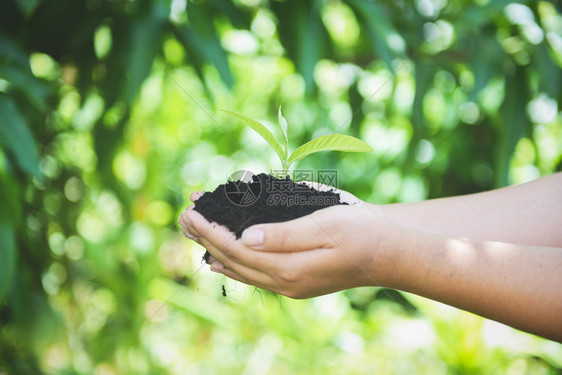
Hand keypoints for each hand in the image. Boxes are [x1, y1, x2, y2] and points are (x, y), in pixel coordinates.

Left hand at [178, 187, 392, 298]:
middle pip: (234, 261)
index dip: (211, 230)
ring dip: (216, 251)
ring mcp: (291, 286)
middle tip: (182, 218)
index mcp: (289, 268)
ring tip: (194, 235)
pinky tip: (222, 261)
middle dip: (206, 238)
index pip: (237, 249)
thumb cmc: (361, 230)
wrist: (389, 251)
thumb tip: (245, 238)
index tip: (190, 213)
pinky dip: (234, 265)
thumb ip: (284, 234)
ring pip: (242, 270)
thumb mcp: (324, 224)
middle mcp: (286, 282)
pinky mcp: (298, 282)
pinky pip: (255, 276)